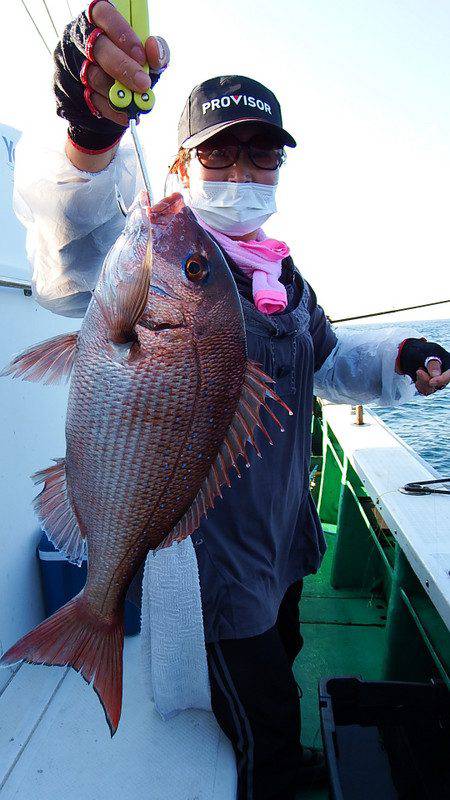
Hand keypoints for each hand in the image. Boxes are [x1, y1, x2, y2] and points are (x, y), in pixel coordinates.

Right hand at [54, 1, 169, 153]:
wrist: (111, 99)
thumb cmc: (130, 68)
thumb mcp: (146, 58)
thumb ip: (155, 52)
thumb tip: (153, 49)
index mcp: (99, 20)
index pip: (105, 14)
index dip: (122, 33)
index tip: (140, 55)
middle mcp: (81, 38)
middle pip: (98, 48)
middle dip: (123, 67)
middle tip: (143, 84)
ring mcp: (71, 62)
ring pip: (93, 76)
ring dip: (117, 92)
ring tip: (134, 101)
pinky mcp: (66, 86)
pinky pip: (89, 99)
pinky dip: (110, 109)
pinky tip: (124, 114)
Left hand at [396, 338, 449, 395]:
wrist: (414, 355)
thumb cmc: (423, 351)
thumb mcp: (427, 352)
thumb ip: (432, 363)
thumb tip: (435, 376)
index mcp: (448, 363)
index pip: (449, 374)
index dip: (442, 379)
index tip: (431, 382)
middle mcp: (446, 374)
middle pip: (440, 384)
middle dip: (426, 379)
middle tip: (418, 370)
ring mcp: (439, 382)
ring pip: (431, 389)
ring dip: (421, 381)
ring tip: (419, 370)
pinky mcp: (432, 387)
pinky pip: (425, 391)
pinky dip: (419, 385)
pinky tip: (418, 377)